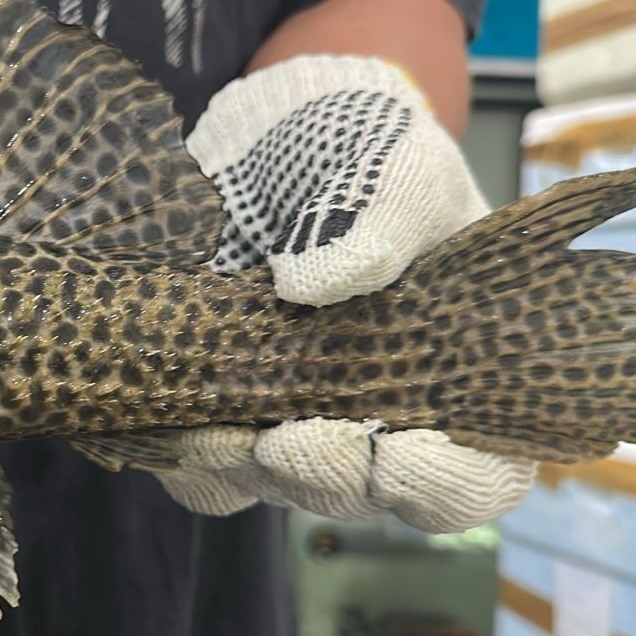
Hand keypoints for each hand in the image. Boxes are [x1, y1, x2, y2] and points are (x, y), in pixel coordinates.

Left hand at [176, 55, 533, 532]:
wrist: (272, 137)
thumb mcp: (396, 164)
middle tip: (283, 438)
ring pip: (265, 486)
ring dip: (237, 464)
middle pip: (361, 498)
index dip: (441, 483)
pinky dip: (175, 449)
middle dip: (321, 477)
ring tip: (209, 419)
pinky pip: (193, 466)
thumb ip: (384, 215)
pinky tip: (158, 405)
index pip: (476, 476)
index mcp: (458, 378)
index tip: (392, 450)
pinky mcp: (216, 412)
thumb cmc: (365, 154)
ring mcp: (290, 421)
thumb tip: (321, 282)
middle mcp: (377, 419)